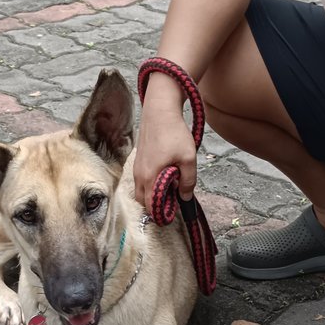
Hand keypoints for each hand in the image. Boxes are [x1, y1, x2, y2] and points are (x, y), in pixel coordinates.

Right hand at [134, 73, 196, 211]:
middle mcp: (139, 175)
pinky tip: (164, 173)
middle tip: (172, 200)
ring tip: (170, 185)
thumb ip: (188, 181)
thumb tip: (186, 198)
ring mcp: (136, 168)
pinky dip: (151, 183)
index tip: (173, 213)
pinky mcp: (138, 160)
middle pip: (143, 201)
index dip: (161, 214)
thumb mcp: (188, 158)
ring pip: (141, 190)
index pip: (151, 207)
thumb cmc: (174, 133)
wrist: (160, 110)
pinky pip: (141, 180)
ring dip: (153, 193)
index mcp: (149, 178)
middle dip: (156, 205)